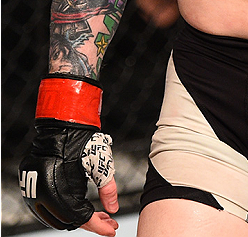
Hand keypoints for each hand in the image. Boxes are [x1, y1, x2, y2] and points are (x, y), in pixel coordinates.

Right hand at [18, 76, 118, 234]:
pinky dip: (64, 209)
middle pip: (68, 221)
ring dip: (77, 217)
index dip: (98, 226)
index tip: (111, 230)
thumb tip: (113, 210)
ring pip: (56, 217)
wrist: (62, 124)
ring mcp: (34, 193)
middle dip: (90, 222)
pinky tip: (80, 205)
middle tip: (108, 221)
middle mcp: (42, 197)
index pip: (81, 219)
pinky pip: (46, 207)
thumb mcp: (101, 164)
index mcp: (59, 192)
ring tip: (98, 214)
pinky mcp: (31, 187)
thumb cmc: (83, 141)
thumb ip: (108, 189)